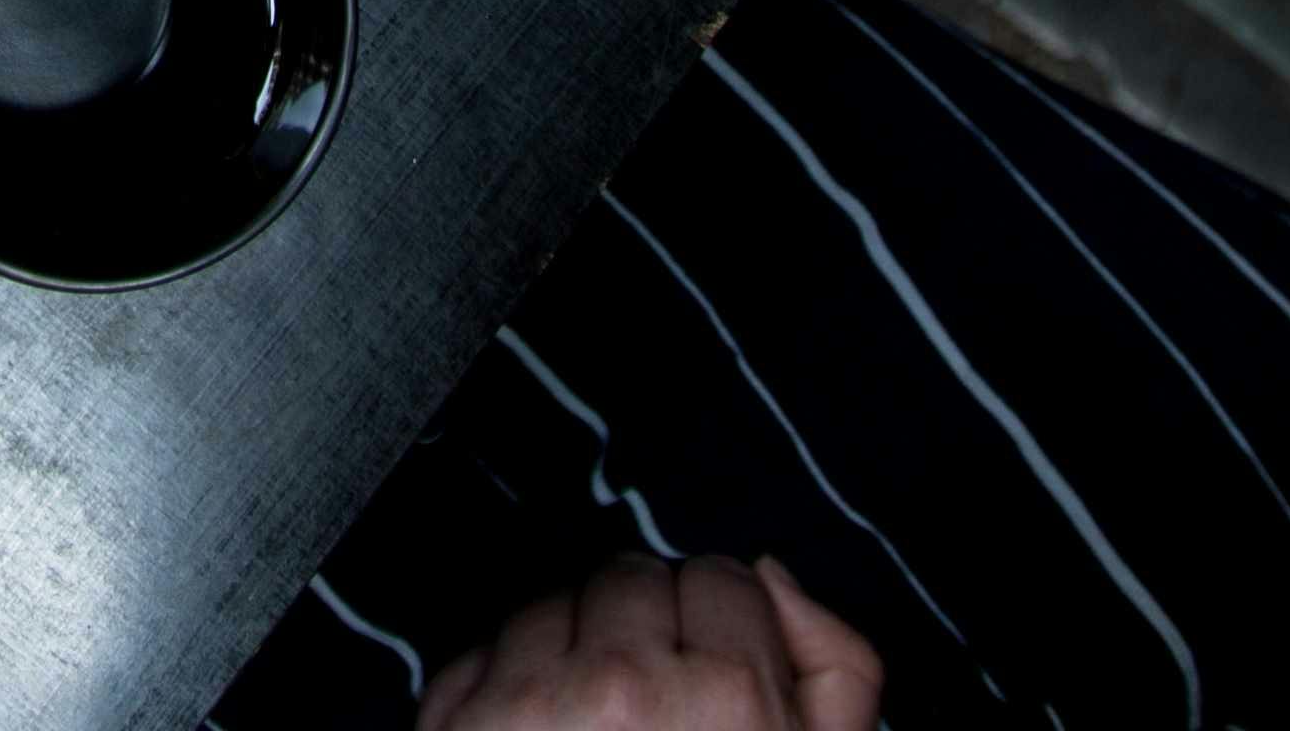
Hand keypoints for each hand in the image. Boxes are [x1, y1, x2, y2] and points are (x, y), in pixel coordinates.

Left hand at [419, 556, 884, 730]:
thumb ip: (833, 670)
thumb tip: (773, 574)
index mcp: (728, 702)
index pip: (723, 580)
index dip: (726, 628)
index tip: (717, 672)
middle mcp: (623, 687)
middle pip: (637, 579)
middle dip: (649, 629)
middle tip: (659, 707)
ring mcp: (529, 702)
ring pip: (556, 601)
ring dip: (575, 647)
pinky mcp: (456, 724)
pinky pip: (484, 650)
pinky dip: (508, 683)